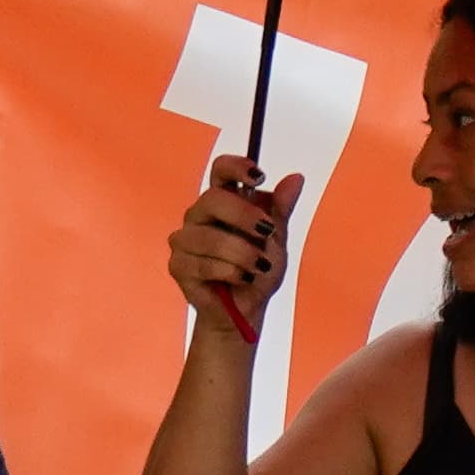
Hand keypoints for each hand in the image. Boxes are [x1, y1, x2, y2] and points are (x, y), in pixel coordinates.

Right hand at [168, 159, 302, 337]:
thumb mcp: (276, 238)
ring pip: (210, 238)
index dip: (237, 167)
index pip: (221, 170)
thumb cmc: (259, 268)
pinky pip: (203, 264)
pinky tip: (242, 279)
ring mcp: (184, 239)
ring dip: (242, 254)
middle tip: (267, 232)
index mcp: (223, 200)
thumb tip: (297, 178)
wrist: (248, 307)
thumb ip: (281, 210)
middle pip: (213, 199)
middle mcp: (199, 214)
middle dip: (245, 216)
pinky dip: (230, 273)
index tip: (260, 177)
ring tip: (259, 267)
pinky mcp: (178, 265)